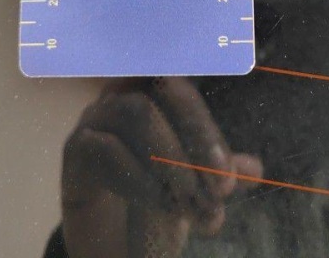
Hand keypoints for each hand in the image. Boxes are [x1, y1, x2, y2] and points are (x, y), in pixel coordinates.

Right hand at [60, 77, 262, 257]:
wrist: (109, 240)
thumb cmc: (156, 198)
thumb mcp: (196, 185)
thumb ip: (220, 172)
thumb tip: (254, 169)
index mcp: (156, 91)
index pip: (184, 88)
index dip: (206, 125)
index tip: (230, 175)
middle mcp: (124, 93)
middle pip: (164, 90)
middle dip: (197, 139)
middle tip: (220, 192)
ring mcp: (96, 116)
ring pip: (139, 114)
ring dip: (173, 162)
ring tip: (193, 205)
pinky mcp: (74, 147)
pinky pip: (106, 148)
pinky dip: (140, 181)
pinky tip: (161, 207)